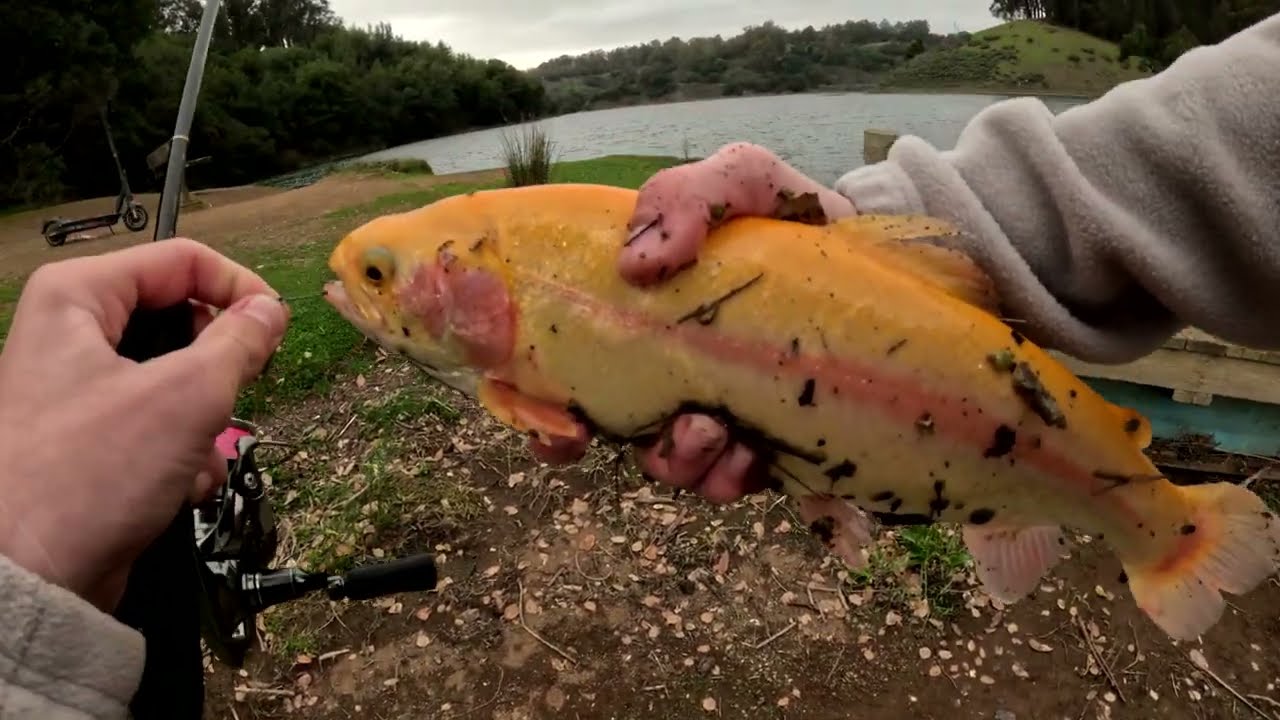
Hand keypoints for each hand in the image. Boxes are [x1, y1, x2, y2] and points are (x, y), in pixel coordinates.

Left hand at [0, 238, 288, 610]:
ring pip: (177, 377)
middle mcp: (70, 332)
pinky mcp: (89, 437)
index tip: (276, 328)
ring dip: (206, 421)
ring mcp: (78, 387)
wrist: (29, 577)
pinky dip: (183, 453)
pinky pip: (158, 422)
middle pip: (181, 319)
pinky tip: (180, 486)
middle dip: (218, 370)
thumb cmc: (86, 475)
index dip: (238, 288)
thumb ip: (240, 342)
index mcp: (76, 296)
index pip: (182, 259)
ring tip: (199, 456)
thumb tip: (271, 309)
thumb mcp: (186, 396)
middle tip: (235, 395)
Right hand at [529, 143, 852, 503]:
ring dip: (685, 463)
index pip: (570, 376)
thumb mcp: (742, 179)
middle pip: (616, 436)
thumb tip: (635, 266)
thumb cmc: (794, 215)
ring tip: (716, 430)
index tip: (559, 427)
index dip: (546, 415)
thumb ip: (684, 198)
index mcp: (644, 322)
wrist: (882, 250)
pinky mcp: (772, 446)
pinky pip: (734, 484)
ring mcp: (721, 414)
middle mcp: (672, 375)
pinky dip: (733, 478)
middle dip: (634, 447)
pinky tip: (755, 454)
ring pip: (674, 467)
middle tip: (677, 426)